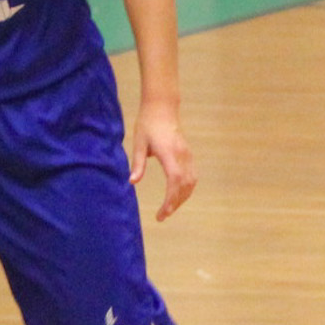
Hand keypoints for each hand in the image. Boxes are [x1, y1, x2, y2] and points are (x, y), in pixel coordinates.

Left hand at [128, 105, 196, 220]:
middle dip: (175, 203)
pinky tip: (178, 196)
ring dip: (182, 198)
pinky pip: (192, 176)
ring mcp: (188, 155)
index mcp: (169, 153)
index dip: (171, 199)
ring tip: (169, 209)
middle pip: (184, 186)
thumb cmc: (148, 124)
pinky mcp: (189, 154)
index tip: (162, 213)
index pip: (174, 181)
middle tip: (162, 216)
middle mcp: (182, 155)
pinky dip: (187, 189)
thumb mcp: (139, 143)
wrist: (162, 108)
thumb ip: (138, 163)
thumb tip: (132, 182)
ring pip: (191, 182)